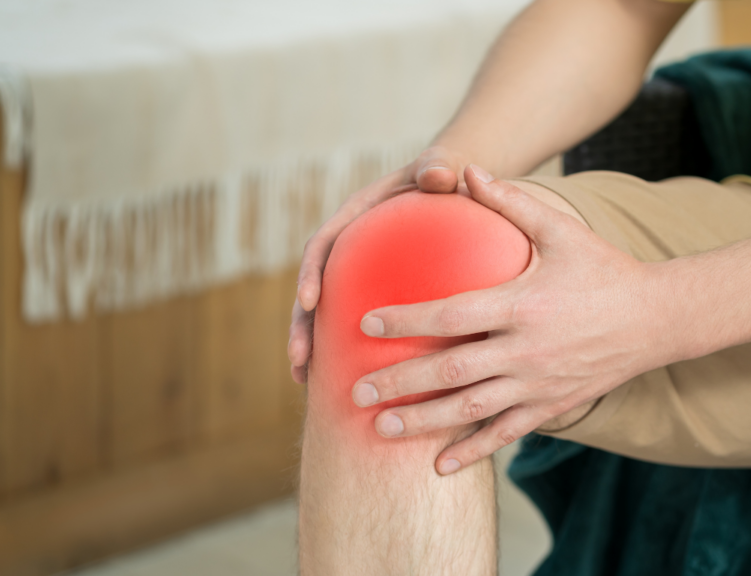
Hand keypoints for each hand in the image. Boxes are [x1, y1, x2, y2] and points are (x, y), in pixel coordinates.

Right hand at [288, 146, 472, 383]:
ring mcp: (356, 273)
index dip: (310, 271)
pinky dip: (343, 350)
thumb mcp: (440, 169)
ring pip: (326, 312)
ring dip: (313, 346)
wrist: (451, 189)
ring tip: (306, 381)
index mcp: (354, 216)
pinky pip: (350, 322)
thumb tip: (442, 175)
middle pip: (314, 288)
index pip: (324, 244)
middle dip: (302, 325)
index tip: (307, 300)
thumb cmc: (445, 177)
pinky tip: (344, 383)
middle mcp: (348, 248)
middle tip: (300, 361)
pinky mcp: (370, 292)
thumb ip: (437, 167)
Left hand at [351, 166, 683, 474]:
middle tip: (356, 390)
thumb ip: (512, 202)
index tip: (365, 323)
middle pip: (450, 370)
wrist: (657, 319)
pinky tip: (439, 465)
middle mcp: (526, 350)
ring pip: (470, 409)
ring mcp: (539, 384)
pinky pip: (506, 434)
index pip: (451, 313)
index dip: (406, 319)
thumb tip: (468, 170)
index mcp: (523, 303)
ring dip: (423, 421)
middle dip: (399, 382)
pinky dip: (472, 451)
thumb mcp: (561, 230)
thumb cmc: (603, 270)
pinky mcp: (551, 405)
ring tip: (381, 427)